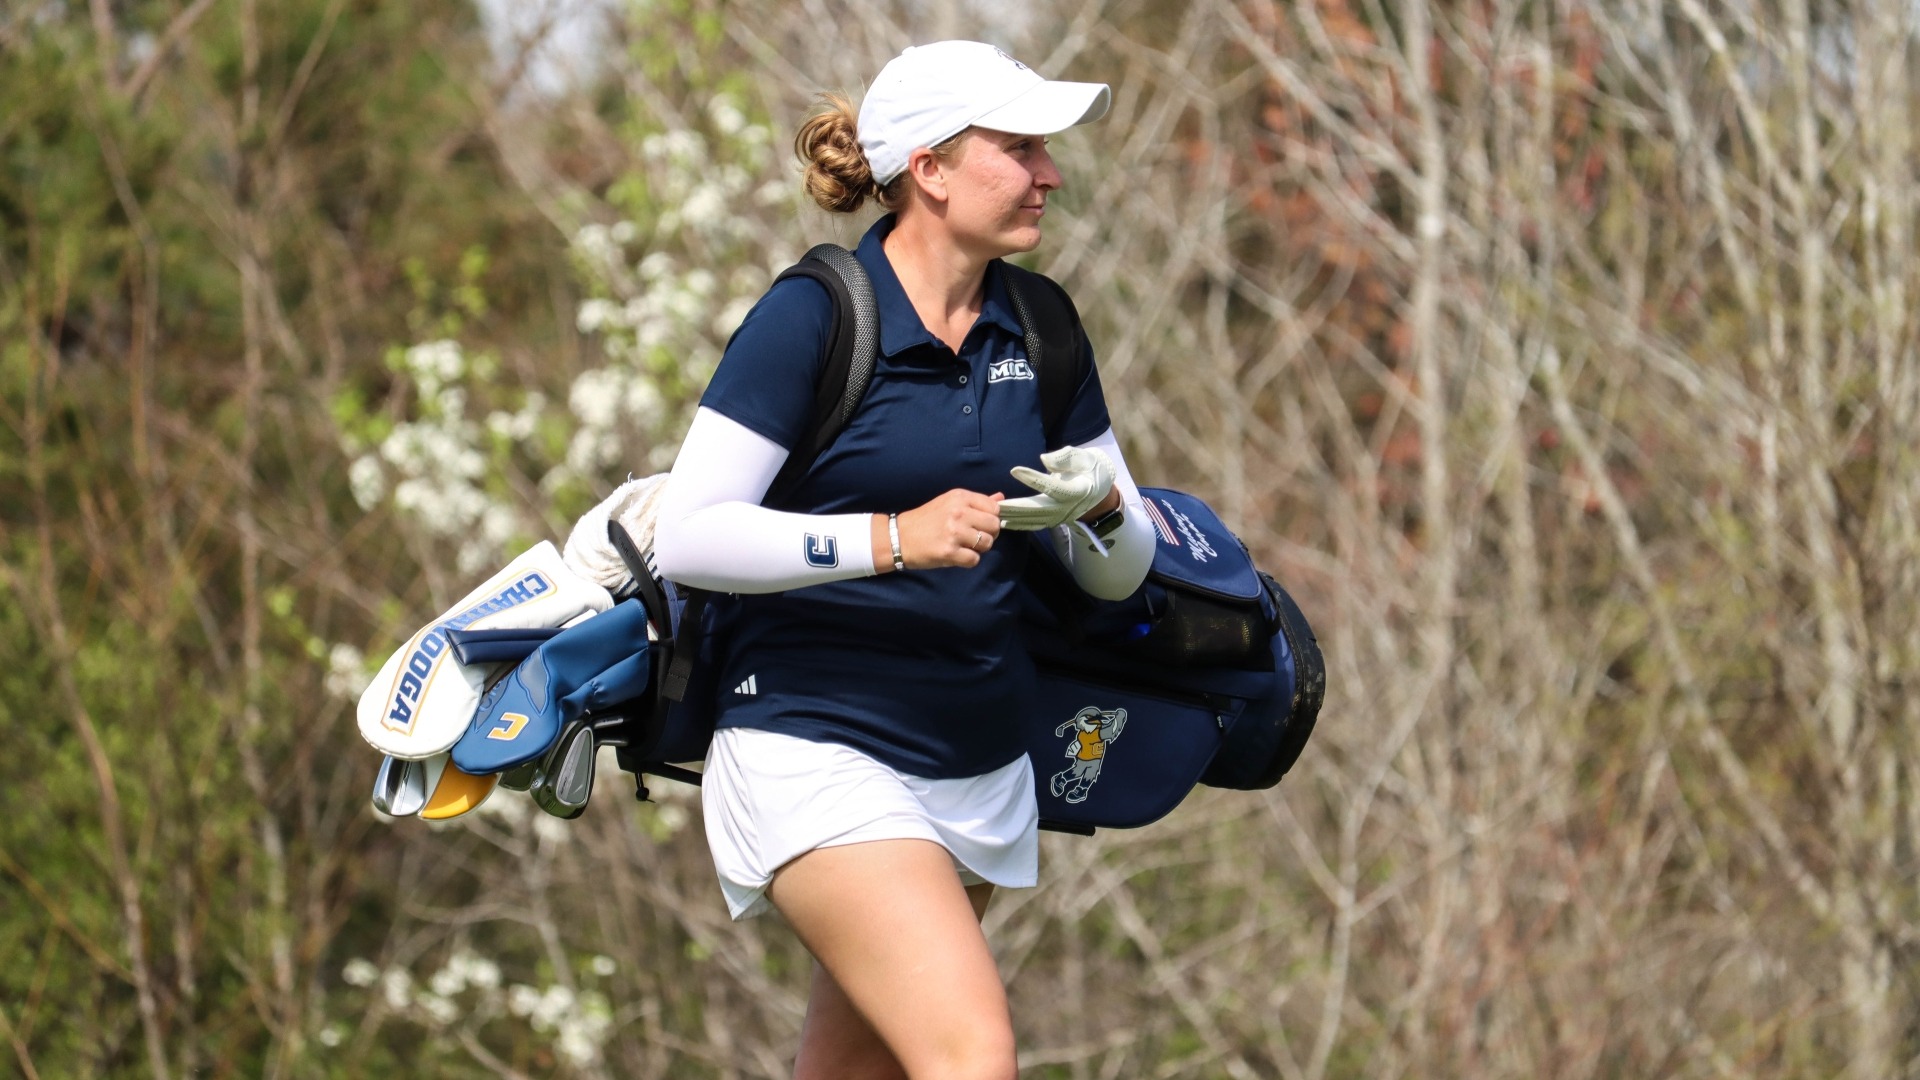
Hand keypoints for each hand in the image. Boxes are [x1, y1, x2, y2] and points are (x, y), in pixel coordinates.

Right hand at [874, 490, 1005, 571]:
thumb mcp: (949, 503)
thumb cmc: (925, 520)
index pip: (994, 508)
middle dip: (988, 534)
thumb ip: (976, 502)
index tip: (981, 524)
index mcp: (960, 497)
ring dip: (978, 548)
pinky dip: (968, 560)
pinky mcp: (949, 552)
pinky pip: (974, 559)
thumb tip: (1001, 498)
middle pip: (994, 526)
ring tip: (963, 546)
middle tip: (973, 537)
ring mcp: (954, 532)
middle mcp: (959, 512)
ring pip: (987, 543)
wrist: (898, 537)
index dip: (992, 518)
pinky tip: (956, 555)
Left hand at [998, 447, 1116, 530]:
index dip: (1032, 478)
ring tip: (993, 514)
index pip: (1050, 485)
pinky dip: (1019, 524)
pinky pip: (1034, 524)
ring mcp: (1059, 517)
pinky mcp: (1054, 521)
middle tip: (995, 504)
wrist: (1101, 493)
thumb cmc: (1091, 469)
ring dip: (1013, 517)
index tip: (1014, 470)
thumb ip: (1065, 458)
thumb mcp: (1084, 459)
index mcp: (1074, 490)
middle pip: (1036, 508)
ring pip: (1032, 519)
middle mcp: (1065, 507)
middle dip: (1014, 507)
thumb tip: (1044, 459)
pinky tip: (1004, 523)